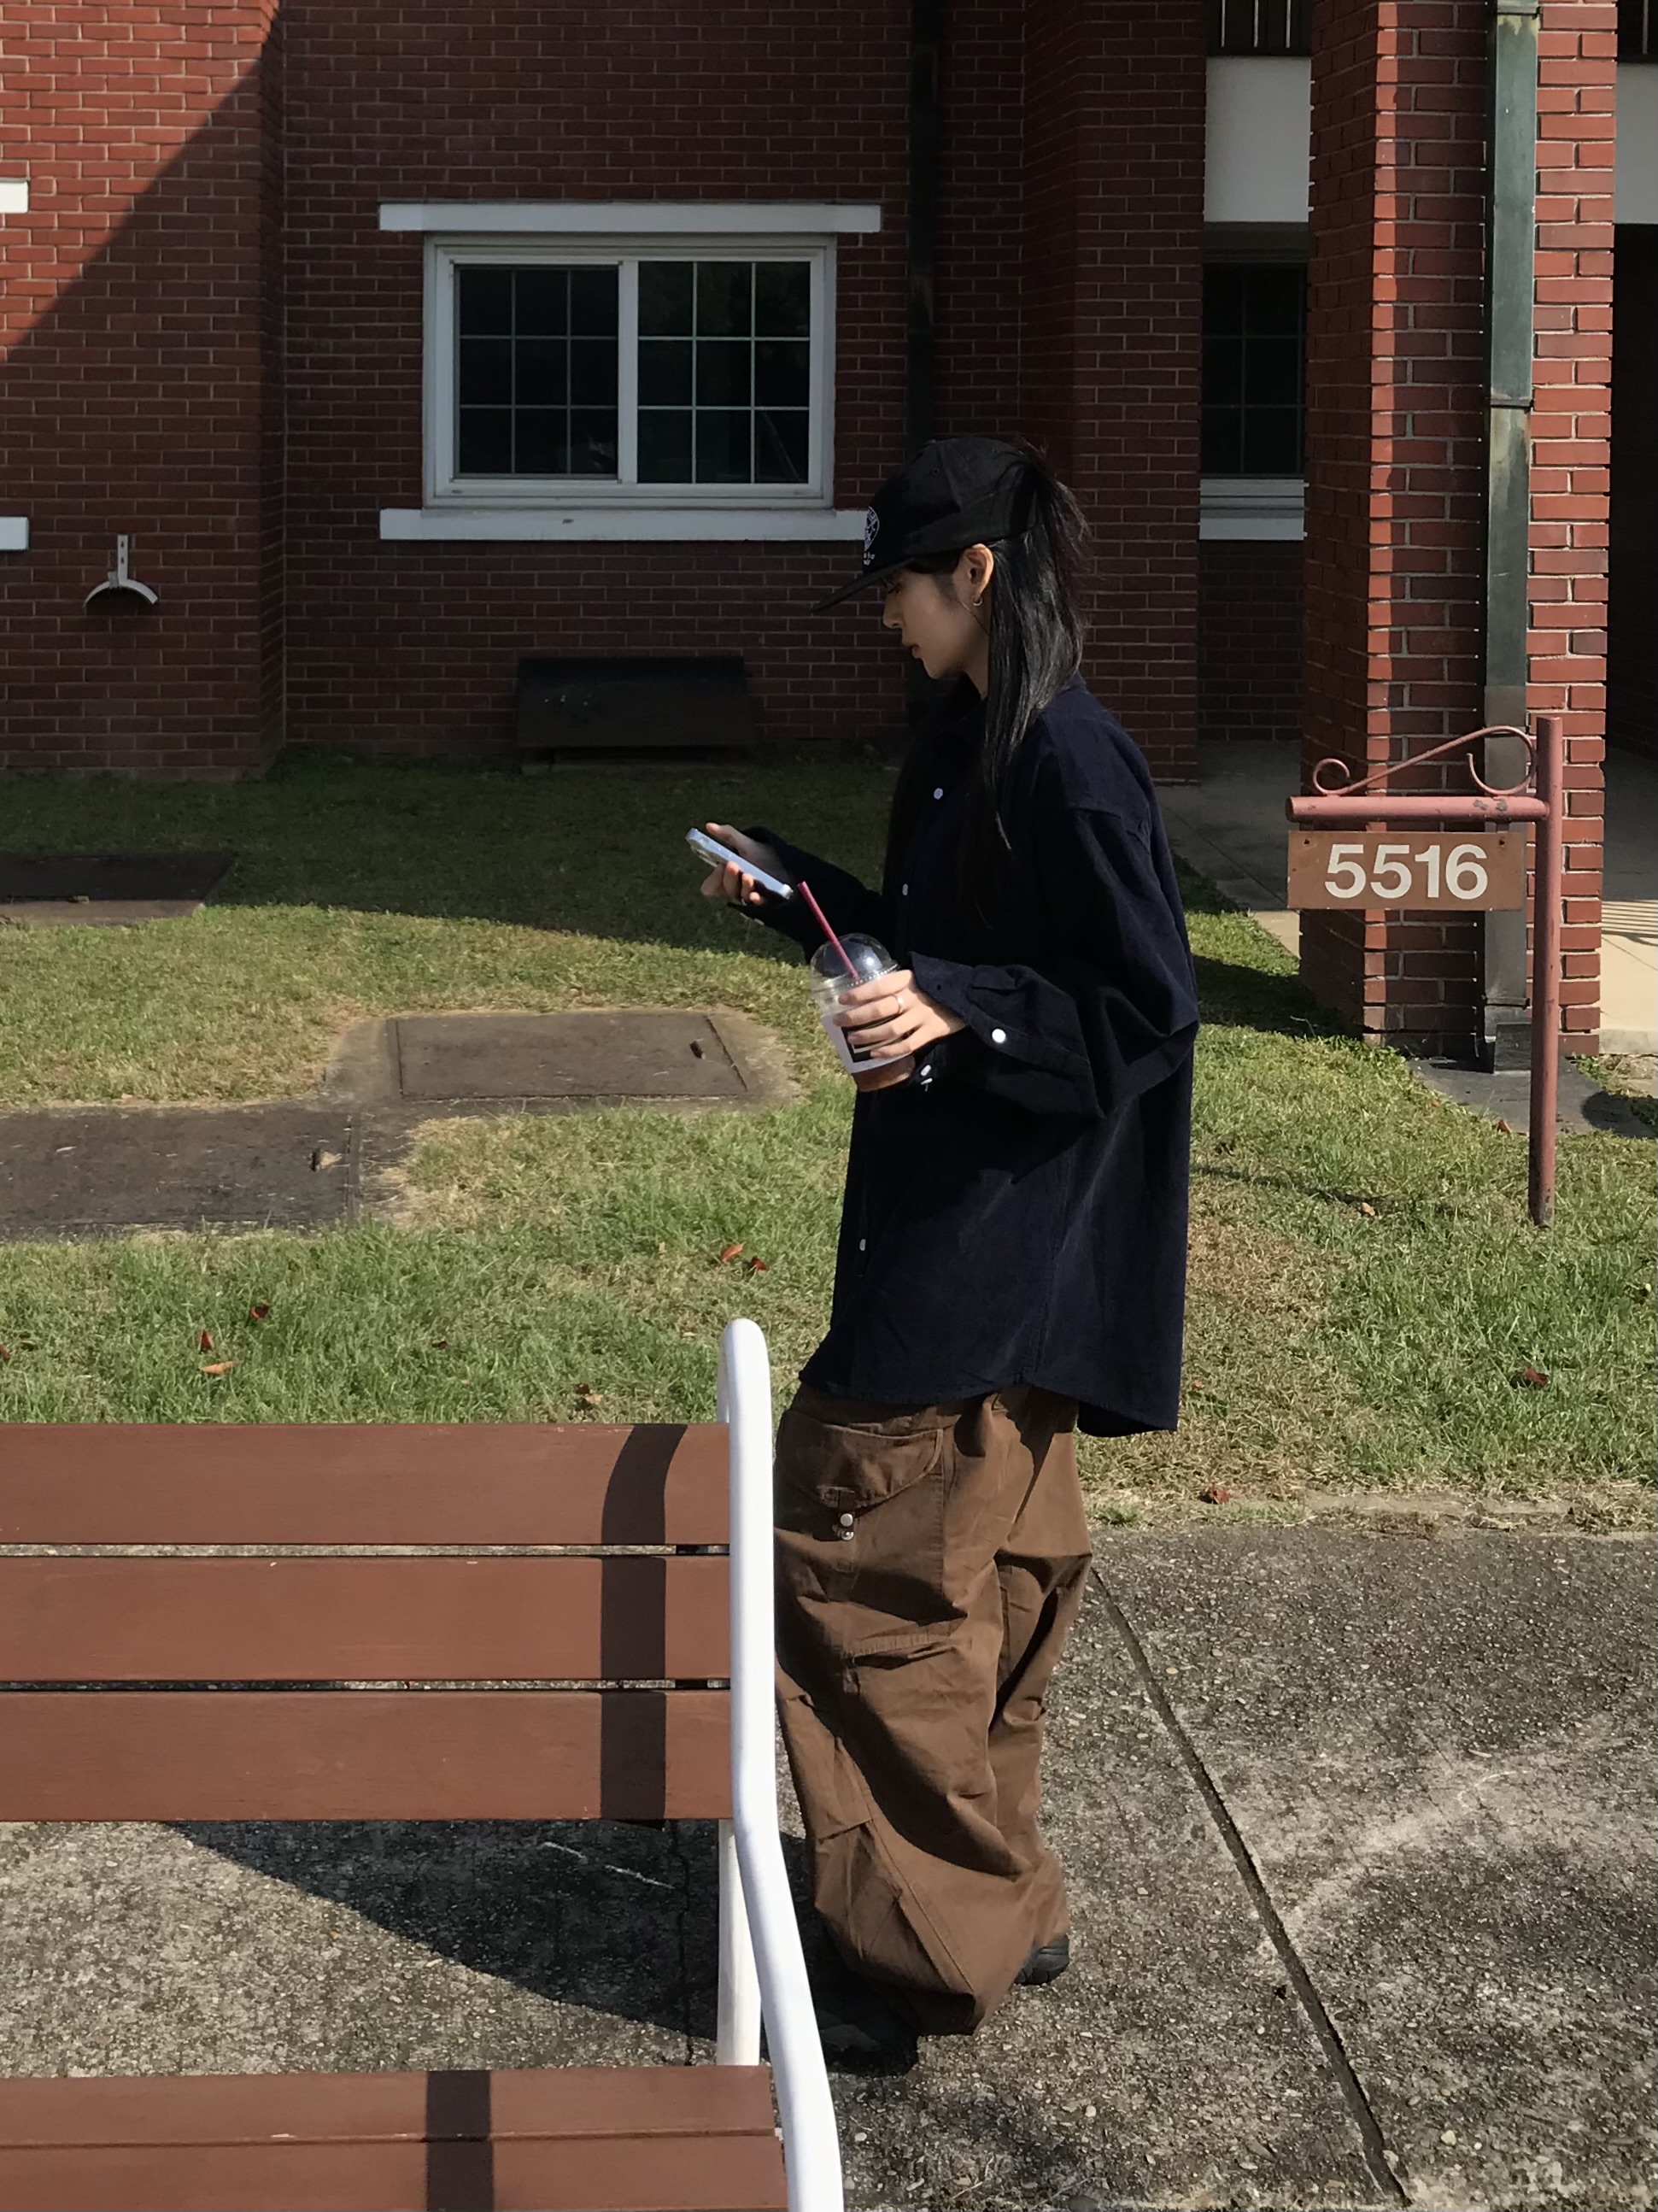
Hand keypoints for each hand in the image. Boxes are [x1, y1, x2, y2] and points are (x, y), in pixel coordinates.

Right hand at [698, 823, 783, 909]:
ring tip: (748, 875)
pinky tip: (756, 896)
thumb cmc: (762, 855)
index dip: (713, 880)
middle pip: (728, 889)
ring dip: (743, 887)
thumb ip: (728, 836)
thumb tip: (709, 826)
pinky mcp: (765, 903)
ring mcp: (750, 897)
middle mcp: (737, 889)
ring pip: (742, 897)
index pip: (712, 886)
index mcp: (727, 877)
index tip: (719, 866)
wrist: (787, 862)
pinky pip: (758, 905)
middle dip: (729, 877)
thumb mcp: (746, 844)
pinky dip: (756, 901)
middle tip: (732, 864)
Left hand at [835, 968, 965, 1061]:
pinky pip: (907, 1045)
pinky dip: (889, 1051)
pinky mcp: (932, 1032)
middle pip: (879, 1010)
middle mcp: (913, 998)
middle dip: (855, 1017)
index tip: (841, 1000)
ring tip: (853, 1040)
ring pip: (890, 1030)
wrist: (968, 994)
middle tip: (838, 1022)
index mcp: (907, 980)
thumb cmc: (935, 985)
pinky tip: (875, 1054)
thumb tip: (864, 994)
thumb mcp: (915, 977)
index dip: (858, 994)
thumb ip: (895, 985)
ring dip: (868, 1036)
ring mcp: (923, 1016)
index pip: (878, 987)